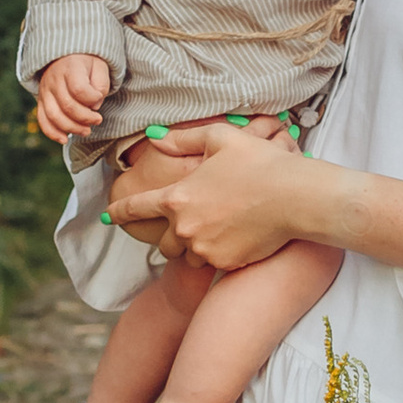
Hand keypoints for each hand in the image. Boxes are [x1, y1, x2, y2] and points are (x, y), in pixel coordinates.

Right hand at [34, 52, 114, 143]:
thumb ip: (101, 84)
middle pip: (67, 106)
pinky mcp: (41, 101)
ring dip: (72, 128)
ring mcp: (45, 91)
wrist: (65, 56)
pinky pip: (43, 120)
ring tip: (86, 131)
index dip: (92, 99)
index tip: (99, 98)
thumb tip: (94, 106)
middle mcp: (54, 79)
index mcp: (70, 67)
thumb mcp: (100, 66)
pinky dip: (52, 133)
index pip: (79, 89)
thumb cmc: (87, 64)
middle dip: (85, 118)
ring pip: (54, 116)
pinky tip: (65, 139)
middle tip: (97, 120)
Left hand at [108, 117, 326, 271]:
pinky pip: (215, 263)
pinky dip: (221, 252)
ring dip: (198, 245)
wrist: (295, 197)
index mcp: (178, 197)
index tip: (108, 217)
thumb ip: (183, 140)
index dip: (120, 212)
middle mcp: (185, 228)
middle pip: (165, 242)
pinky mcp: (226, 264)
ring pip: (191, 255)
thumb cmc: (259, 163)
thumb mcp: (220, 138)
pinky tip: (240, 234)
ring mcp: (204, 249)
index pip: (137, 207)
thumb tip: (156, 138)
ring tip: (222, 226)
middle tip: (196, 221)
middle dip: (173, 234)